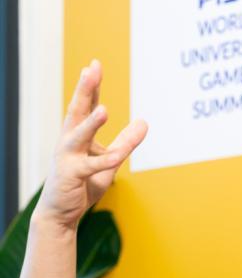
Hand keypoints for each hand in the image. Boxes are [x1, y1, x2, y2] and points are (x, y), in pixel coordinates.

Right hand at [35, 59, 147, 229]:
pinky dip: (104, 161)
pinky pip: (91, 168)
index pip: (85, 106)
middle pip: (77, 111)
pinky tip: (118, 156)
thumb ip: (125, 142)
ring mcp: (68, 158)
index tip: (95, 64)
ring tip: (103, 110)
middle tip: (91, 70)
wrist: (59, 214)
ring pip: (79, 136)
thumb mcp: (109, 161)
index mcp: (77, 135)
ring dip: (91, 123)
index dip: (91, 86)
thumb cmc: (82, 184)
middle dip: (84, 90)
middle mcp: (68, 141)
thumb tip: (144, 121)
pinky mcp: (71, 176)